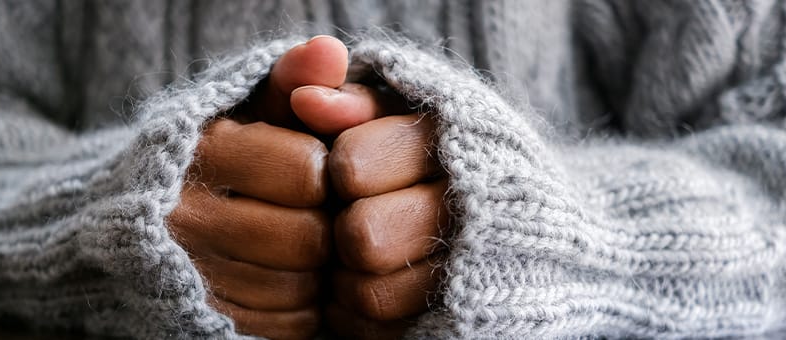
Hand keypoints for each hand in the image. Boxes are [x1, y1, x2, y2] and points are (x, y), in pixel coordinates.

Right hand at [167, 36, 348, 338]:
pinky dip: (300, 308)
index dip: (324, 173)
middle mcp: (185, 216)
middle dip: (324, 226)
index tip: (313, 171)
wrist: (130, 218)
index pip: (307, 172)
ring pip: (298, 288)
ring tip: (302, 246)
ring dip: (315, 271)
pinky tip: (288, 280)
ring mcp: (189, 275)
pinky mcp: (202, 318)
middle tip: (316, 215)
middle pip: (306, 237)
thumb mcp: (244, 106)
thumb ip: (290, 78)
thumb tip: (332, 51)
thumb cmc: (210, 153)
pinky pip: (285, 327)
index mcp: (201, 152)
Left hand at [326, 110, 449, 338]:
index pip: (351, 164)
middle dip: (345, 228)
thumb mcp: (382, 112)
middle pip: (363, 236)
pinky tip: (366, 285)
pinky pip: (382, 330)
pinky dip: (358, 316)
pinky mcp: (456, 311)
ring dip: (346, 279)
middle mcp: (470, 205)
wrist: (480, 212)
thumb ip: (346, 98)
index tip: (350, 169)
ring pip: (372, 292)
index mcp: (449, 138)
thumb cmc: (405, 154)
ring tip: (354, 256)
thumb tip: (305, 102)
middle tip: (352, 217)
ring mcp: (468, 267)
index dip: (339, 170)